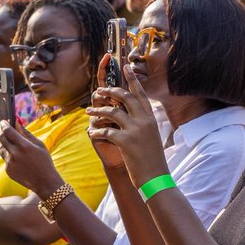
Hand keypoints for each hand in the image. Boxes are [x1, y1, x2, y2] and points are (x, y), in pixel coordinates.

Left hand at [0, 120, 62, 197]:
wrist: (44, 182)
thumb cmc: (44, 161)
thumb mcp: (39, 145)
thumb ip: (26, 133)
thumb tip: (17, 123)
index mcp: (24, 146)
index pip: (8, 131)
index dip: (4, 124)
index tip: (3, 121)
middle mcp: (14, 154)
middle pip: (1, 138)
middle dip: (0, 131)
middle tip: (1, 127)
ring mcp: (10, 163)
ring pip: (0, 148)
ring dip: (2, 142)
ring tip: (6, 139)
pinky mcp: (8, 170)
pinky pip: (5, 159)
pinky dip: (8, 154)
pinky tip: (14, 153)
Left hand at [86, 63, 167, 182]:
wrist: (156, 178)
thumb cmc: (152, 159)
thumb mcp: (152, 137)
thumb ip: (143, 124)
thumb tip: (133, 114)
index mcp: (151, 118)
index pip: (140, 93)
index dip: (132, 79)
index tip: (125, 66)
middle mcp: (144, 120)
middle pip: (125, 97)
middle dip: (110, 91)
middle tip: (99, 90)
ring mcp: (135, 130)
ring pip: (112, 111)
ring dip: (98, 110)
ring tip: (88, 112)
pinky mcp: (125, 141)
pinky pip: (106, 130)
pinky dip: (97, 131)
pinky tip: (92, 133)